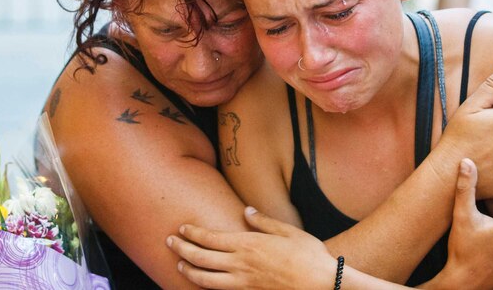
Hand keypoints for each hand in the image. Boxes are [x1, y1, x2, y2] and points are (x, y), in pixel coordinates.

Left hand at [167, 207, 336, 289]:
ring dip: (188, 271)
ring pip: (205, 279)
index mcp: (248, 244)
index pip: (210, 238)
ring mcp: (243, 283)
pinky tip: (202, 285)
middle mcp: (241, 265)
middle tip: (169, 241)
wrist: (323, 286)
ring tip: (179, 264)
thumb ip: (264, 222)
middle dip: (181, 249)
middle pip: (200, 258)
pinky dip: (206, 288)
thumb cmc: (310, 256)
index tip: (182, 228)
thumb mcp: (289, 231)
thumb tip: (247, 211)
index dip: (192, 233)